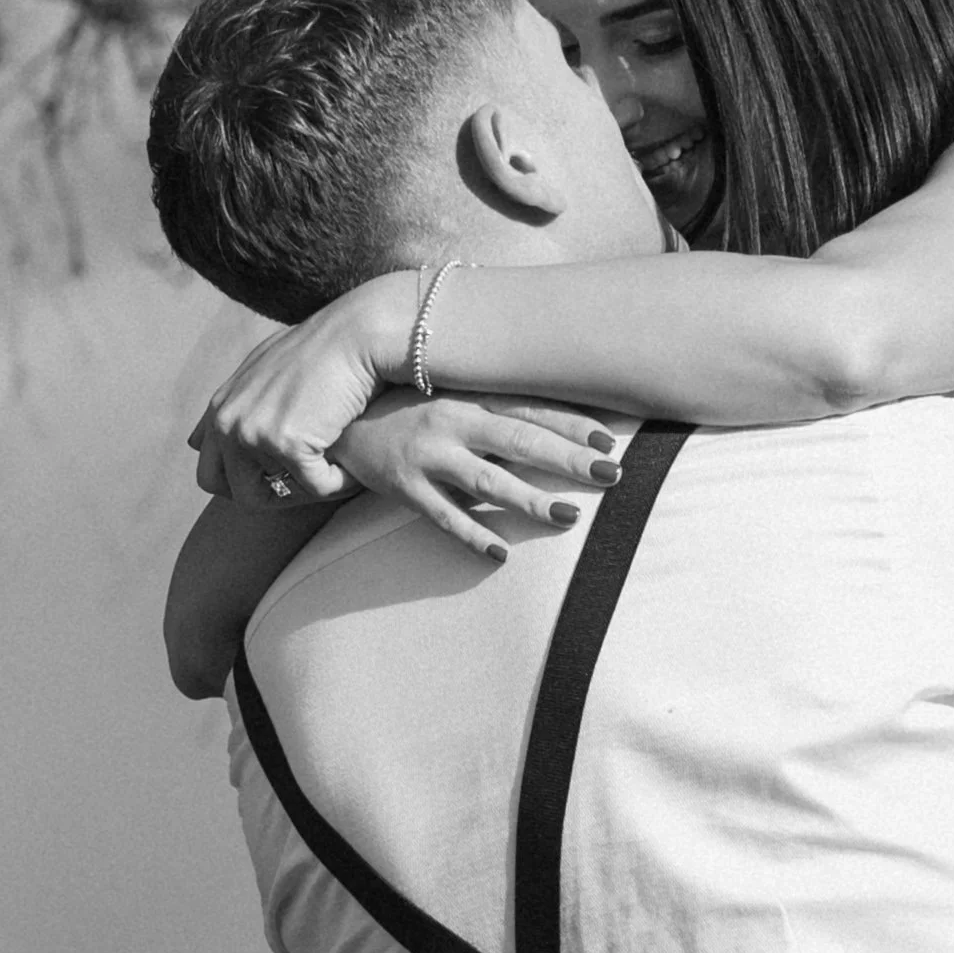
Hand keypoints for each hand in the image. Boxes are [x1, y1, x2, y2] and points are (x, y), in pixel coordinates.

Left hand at [190, 276, 408, 505]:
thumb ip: (241, 402)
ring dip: (306, 490)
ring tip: (334, 472)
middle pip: (231, 490)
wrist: (356, 333)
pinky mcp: (288, 443)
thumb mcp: (266, 368)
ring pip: (275, 495)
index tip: (280, 477)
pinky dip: (340, 482)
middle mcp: (227, 422)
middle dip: (268, 496)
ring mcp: (253, 434)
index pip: (210, 470)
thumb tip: (207, 438)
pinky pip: (317, 487)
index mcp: (220, 407)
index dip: (245, 481)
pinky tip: (355, 467)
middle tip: (303, 485)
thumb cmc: (323, 347)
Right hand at [335, 390, 621, 558]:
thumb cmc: (413, 410)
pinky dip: (474, 535)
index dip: (571, 425)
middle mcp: (452, 423)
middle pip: (520, 441)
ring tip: (569, 516)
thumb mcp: (455, 400)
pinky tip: (502, 553)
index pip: (530, 410)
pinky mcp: (405, 488)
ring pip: (488, 481)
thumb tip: (560, 430)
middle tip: (611, 475)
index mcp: (470, 399)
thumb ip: (499, 413)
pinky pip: (445, 516)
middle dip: (567, 459)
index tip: (609, 441)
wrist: (343, 423)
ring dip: (530, 499)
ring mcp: (428, 457)